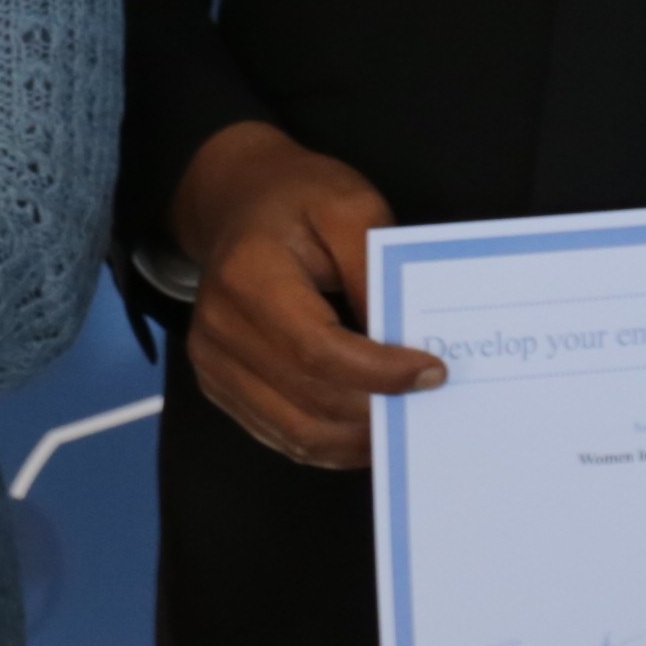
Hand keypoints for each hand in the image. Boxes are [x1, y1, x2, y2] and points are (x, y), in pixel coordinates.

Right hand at [170, 122, 434, 469]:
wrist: (238, 203)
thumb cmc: (298, 200)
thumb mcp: (350, 207)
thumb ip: (375, 268)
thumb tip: (402, 339)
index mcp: (248, 275)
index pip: (318, 348)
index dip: (379, 372)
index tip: (433, 372)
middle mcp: (220, 326)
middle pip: (310, 396)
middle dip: (377, 410)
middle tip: (430, 404)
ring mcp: (212, 360)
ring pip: (296, 430)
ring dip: (357, 439)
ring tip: (403, 423)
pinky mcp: (217, 382)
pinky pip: (281, 434)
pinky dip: (331, 444)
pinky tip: (366, 429)